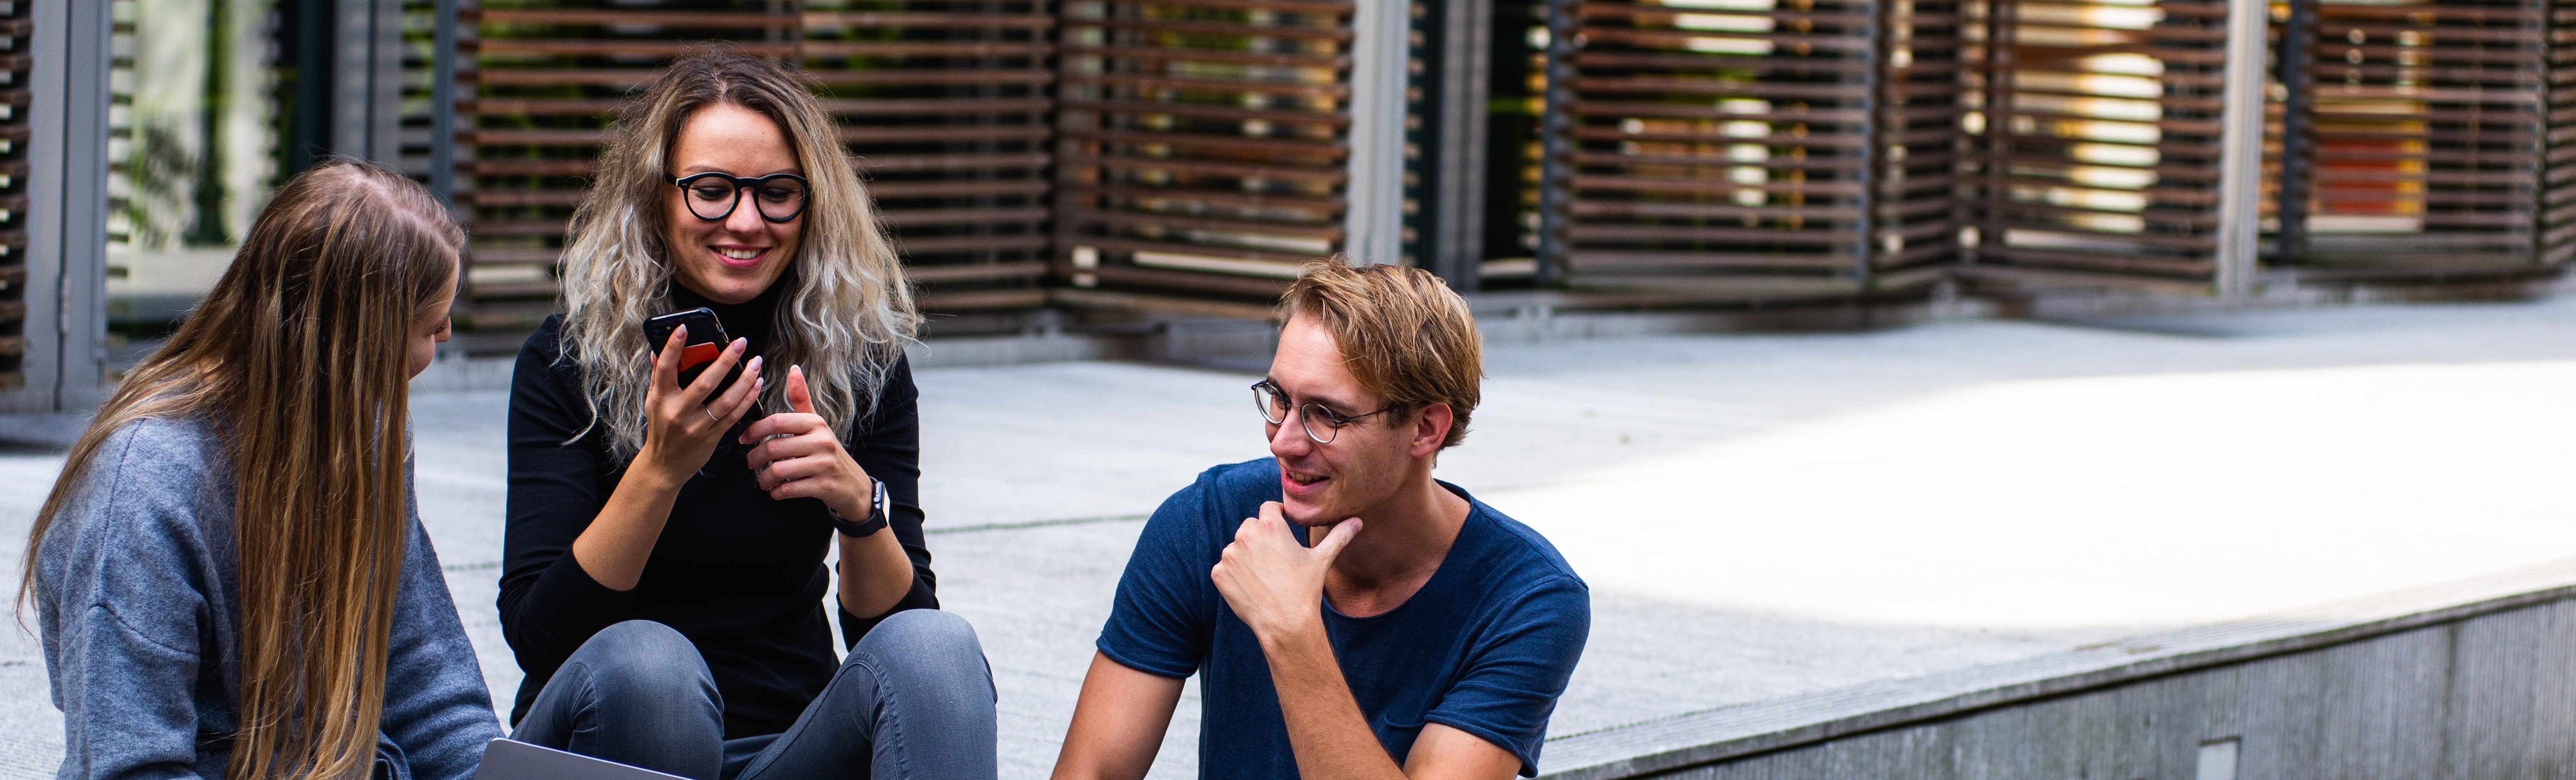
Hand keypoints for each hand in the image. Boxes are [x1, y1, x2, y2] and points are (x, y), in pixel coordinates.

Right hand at [638, 325, 762, 480]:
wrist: (664, 466)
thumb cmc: (660, 428)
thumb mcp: (653, 402)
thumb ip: (657, 376)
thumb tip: (656, 350)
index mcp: (661, 398)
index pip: (665, 368)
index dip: (673, 347)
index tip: (684, 327)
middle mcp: (677, 412)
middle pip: (705, 383)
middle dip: (725, 360)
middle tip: (741, 342)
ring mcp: (696, 426)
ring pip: (725, 400)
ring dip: (744, 380)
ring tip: (756, 363)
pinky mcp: (711, 437)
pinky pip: (733, 416)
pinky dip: (747, 399)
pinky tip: (756, 385)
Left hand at [742, 365, 873, 518]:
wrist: (853, 485)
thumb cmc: (827, 452)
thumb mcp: (816, 425)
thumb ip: (801, 399)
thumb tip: (793, 369)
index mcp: (816, 423)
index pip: (777, 421)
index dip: (755, 430)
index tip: (744, 439)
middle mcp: (822, 441)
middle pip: (774, 448)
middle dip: (755, 458)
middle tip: (750, 463)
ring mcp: (824, 464)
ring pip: (779, 470)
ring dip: (764, 479)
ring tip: (763, 480)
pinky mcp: (824, 486)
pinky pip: (789, 489)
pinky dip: (777, 492)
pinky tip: (776, 491)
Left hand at [1211, 502, 1359, 645]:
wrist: (1285, 624)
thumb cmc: (1305, 590)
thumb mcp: (1322, 560)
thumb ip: (1338, 536)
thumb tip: (1357, 522)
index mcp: (1271, 525)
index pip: (1268, 508)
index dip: (1277, 517)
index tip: (1282, 530)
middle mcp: (1246, 535)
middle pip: (1251, 527)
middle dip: (1261, 539)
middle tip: (1275, 560)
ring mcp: (1230, 555)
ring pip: (1236, 547)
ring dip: (1246, 557)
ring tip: (1265, 576)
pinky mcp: (1219, 573)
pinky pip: (1224, 568)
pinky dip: (1234, 575)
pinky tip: (1252, 587)